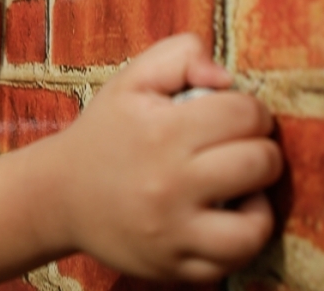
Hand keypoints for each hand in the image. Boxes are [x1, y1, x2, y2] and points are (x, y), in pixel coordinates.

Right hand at [48, 34, 281, 280]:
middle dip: (263, 149)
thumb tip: (226, 77)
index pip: (245, 114)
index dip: (253, 110)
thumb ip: (180, 56)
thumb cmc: (106, 131)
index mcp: (161, 132)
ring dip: (260, 201)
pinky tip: (225, 217)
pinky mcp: (173, 267)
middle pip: (260, 163)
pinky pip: (232, 262)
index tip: (239, 116)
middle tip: (243, 147)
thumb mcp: (132, 79)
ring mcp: (172, 232)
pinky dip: (240, 239)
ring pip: (255, 226)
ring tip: (243, 188)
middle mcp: (169, 185)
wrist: (60, 195)